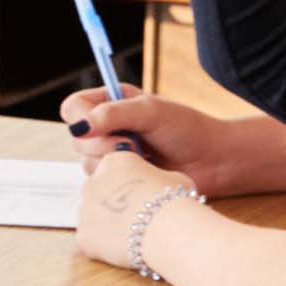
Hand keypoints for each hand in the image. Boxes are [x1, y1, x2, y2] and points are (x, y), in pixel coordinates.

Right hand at [62, 85, 240, 188]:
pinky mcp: (120, 179)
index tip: (103, 127)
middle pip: (76, 138)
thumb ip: (113, 114)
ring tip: (144, 159)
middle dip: (103, 144)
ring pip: (86, 162)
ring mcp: (112, 155)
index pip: (72, 108)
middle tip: (132, 144)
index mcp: (112, 103)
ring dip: (114, 163)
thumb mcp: (151, 111)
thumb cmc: (187, 129)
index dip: (80, 119)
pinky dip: (120, 178)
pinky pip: (101, 182)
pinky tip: (142, 173)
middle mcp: (107, 128)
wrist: (213, 162)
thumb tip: (79, 127)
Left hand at [75, 149, 193, 273]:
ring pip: (93, 218)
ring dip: (107, 226)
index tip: (142, 199)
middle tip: (136, 220)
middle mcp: (92, 182)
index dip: (130, 187)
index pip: (115, 171)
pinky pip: (91, 242)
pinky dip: (104, 248)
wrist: (168, 231)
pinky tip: (123, 250)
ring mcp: (84, 210)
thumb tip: (160, 187)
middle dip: (114, 205)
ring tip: (132, 237)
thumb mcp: (175, 179)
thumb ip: (158, 180)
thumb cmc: (175, 202)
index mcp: (115, 162)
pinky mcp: (84, 236)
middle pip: (100, 193)